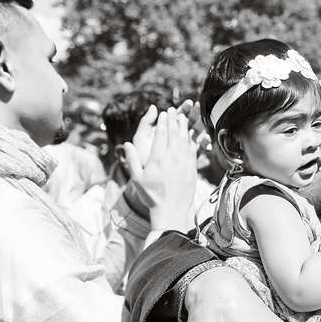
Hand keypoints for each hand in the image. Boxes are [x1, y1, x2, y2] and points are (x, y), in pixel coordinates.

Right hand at [124, 102, 197, 232]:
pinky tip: (190, 134)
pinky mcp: (192, 169)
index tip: (163, 114)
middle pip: (174, 134)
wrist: (171, 211)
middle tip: (173, 110)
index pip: (161, 135)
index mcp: (158, 159)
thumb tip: (127, 144)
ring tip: (183, 117)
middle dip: (173, 120)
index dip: (162, 123)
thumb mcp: (137, 179)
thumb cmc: (152, 196)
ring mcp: (184, 163)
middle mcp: (172, 159)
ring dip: (184, 127)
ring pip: (185, 140)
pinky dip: (191, 139)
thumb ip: (132, 160)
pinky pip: (193, 150)